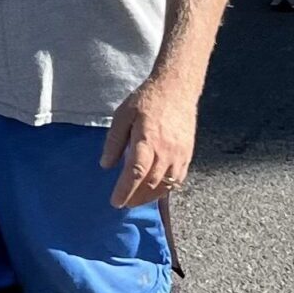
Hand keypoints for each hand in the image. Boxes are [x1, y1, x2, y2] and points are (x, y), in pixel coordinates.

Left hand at [101, 75, 196, 206]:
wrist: (176, 88)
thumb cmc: (146, 100)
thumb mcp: (123, 115)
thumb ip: (114, 141)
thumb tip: (105, 165)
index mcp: (147, 139)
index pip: (135, 172)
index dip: (125, 190)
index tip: (115, 202)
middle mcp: (165, 151)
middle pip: (150, 183)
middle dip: (135, 197)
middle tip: (123, 203)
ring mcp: (179, 155)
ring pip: (165, 185)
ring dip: (150, 197)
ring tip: (136, 200)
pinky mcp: (188, 154)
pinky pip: (178, 179)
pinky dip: (166, 189)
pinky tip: (155, 191)